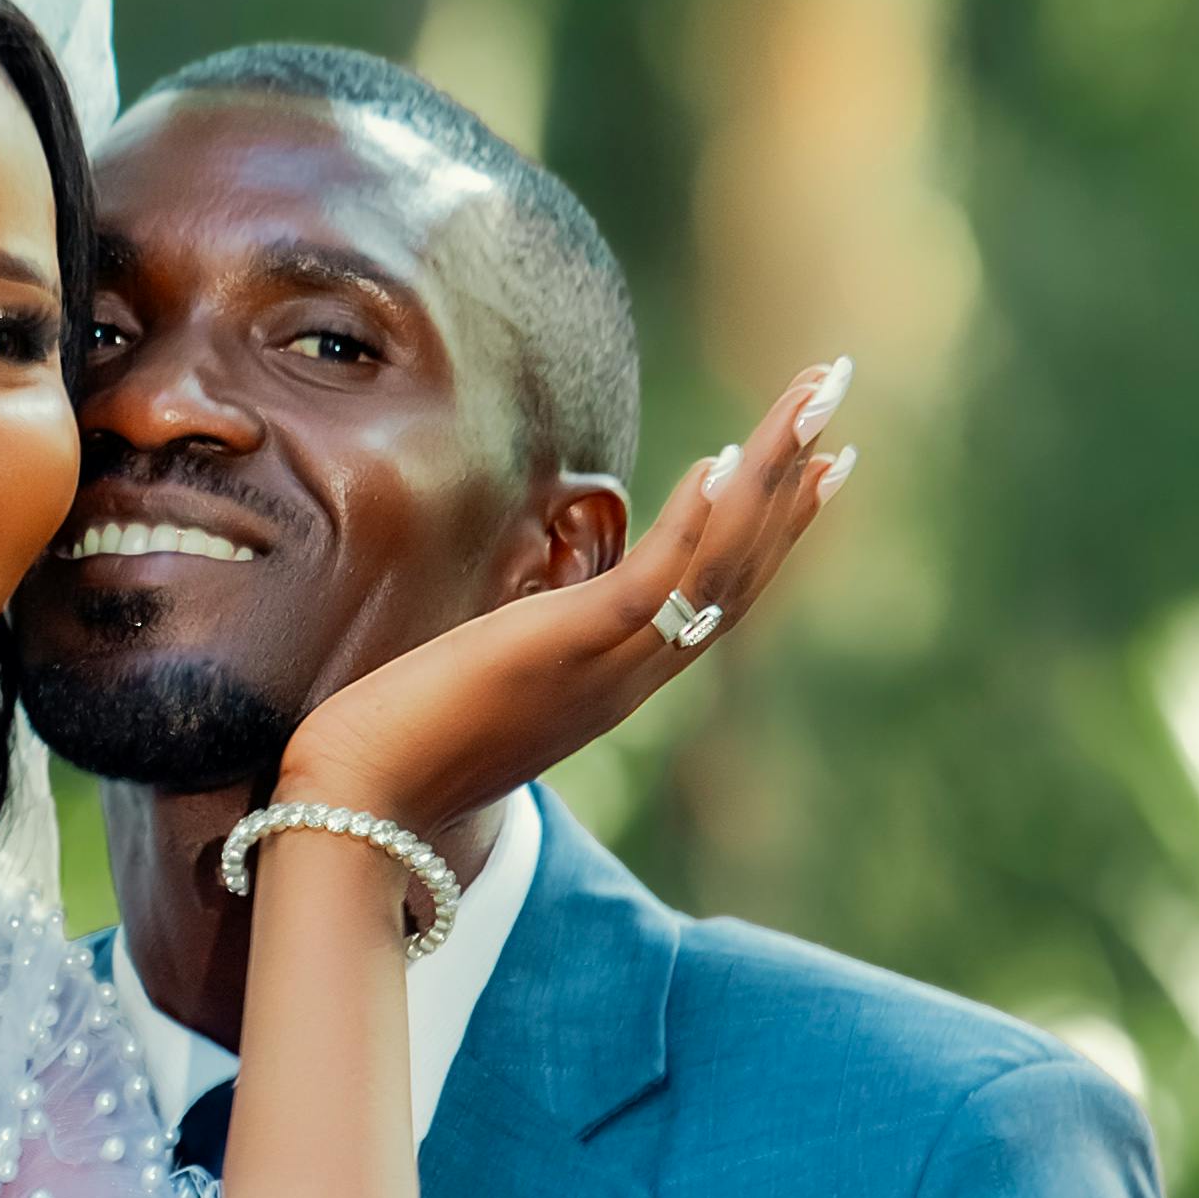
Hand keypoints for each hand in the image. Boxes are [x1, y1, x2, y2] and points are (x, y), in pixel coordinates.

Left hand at [280, 353, 854, 848]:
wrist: (363, 807)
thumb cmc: (403, 747)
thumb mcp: (488, 682)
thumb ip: (526, 647)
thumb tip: (517, 616)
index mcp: (621, 678)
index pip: (721, 592)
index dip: (776, 525)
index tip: (821, 463)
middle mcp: (635, 674)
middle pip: (742, 566)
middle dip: (797, 476)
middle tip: (835, 390)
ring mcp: (609, 665)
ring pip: (718, 562)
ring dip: (771, 472)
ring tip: (812, 397)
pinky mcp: (566, 651)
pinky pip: (653, 581)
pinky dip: (692, 521)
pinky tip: (722, 459)